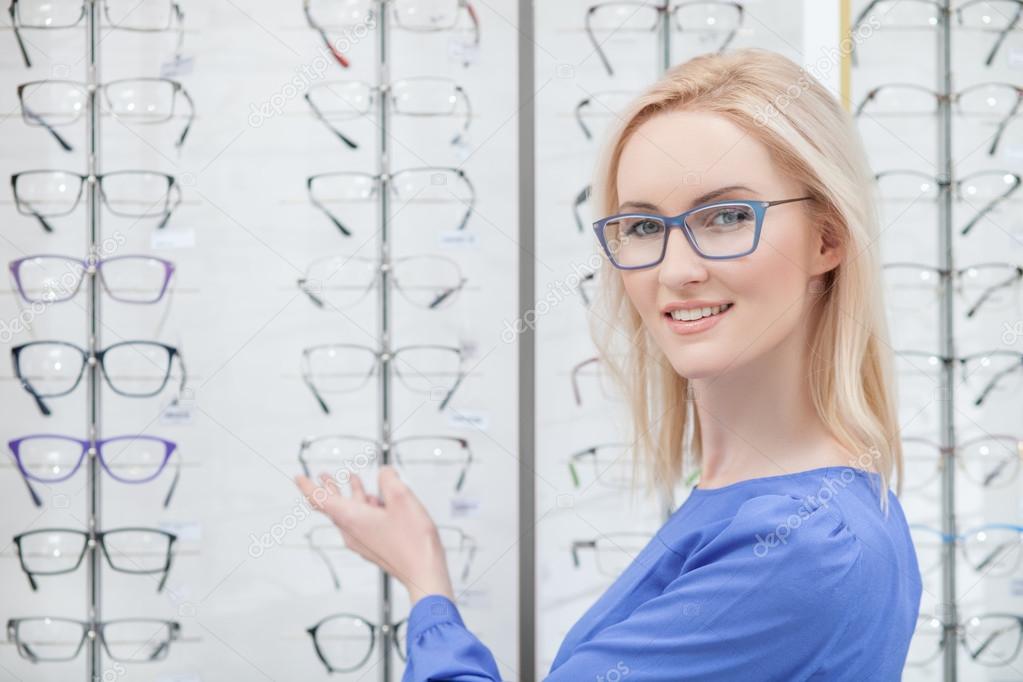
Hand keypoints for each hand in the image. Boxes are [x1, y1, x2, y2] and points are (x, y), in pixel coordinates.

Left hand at [295, 465, 454, 604]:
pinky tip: (376, 501)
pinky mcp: (372, 546)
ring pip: (348, 513)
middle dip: (328, 487)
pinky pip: (359, 522)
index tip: (298, 477)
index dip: (307, 486)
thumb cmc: (412, 542)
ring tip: (352, 480)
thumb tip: (384, 473)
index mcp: (352, 518)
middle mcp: (351, 531)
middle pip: (332, 506)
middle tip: (323, 475)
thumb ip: (389, 479)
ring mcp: (361, 541)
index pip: (320, 499)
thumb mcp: (402, 498)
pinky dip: (363, 507)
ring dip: (349, 494)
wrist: (423, 572)